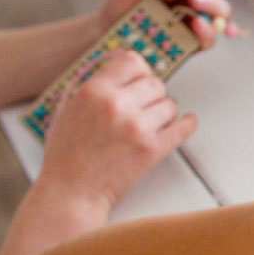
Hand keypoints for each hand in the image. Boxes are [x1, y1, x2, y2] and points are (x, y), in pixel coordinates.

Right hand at [38, 51, 195, 220]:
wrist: (71, 193)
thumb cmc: (66, 156)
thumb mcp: (68, 109)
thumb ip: (93, 86)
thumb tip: (116, 66)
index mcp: (94, 91)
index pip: (132, 62)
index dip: (139, 70)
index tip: (141, 78)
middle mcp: (117, 105)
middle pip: (155, 83)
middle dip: (152, 95)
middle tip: (145, 107)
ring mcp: (137, 127)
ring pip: (170, 105)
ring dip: (164, 114)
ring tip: (152, 124)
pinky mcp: (152, 150)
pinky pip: (183, 129)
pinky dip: (187, 125)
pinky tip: (186, 124)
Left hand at [95, 0, 230, 47]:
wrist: (110, 30)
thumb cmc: (123, 2)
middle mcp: (196, 1)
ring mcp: (197, 23)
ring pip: (222, 12)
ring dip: (211, 3)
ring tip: (193, 0)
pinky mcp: (192, 46)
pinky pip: (211, 39)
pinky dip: (208, 30)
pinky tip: (197, 24)